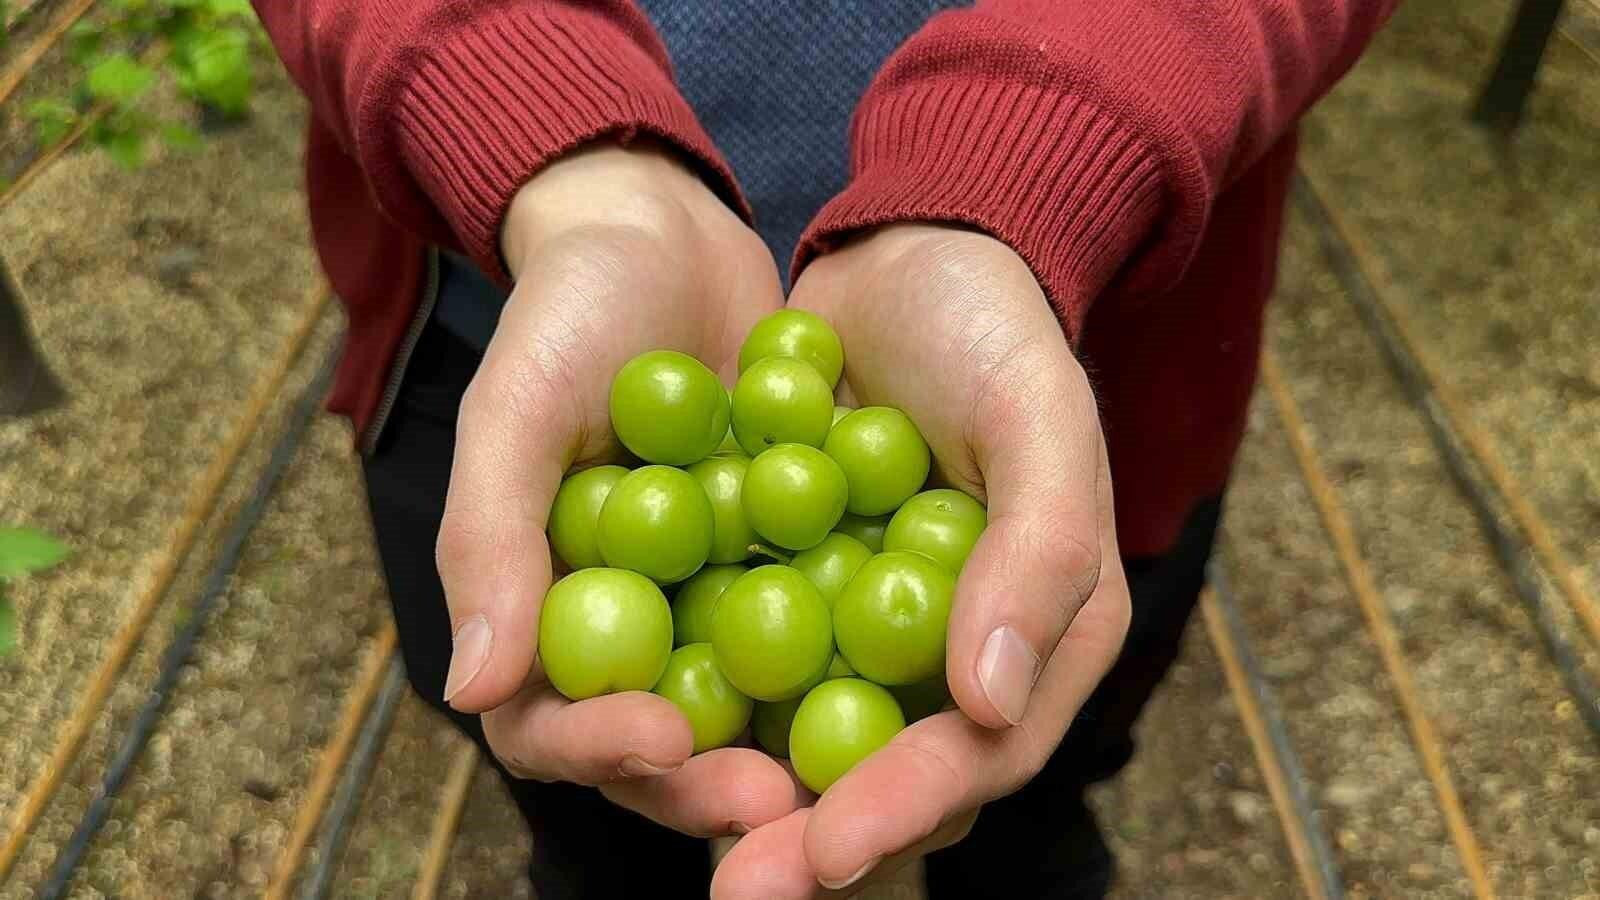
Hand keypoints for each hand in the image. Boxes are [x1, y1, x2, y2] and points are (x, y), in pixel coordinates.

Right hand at [436, 142, 800, 836]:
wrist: (662, 234)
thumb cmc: (566, 312)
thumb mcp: (516, 408)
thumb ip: (490, 539)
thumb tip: (474, 688)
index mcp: (543, 611)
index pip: (550, 722)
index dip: (599, 748)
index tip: (662, 739)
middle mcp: (629, 626)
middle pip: (659, 744)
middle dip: (714, 782)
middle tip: (784, 799)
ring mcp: (710, 601)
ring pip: (748, 707)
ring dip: (795, 744)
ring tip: (858, 766)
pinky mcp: (786, 565)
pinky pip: (820, 627)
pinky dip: (856, 654)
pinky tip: (919, 669)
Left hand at [712, 225, 1132, 896]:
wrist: (903, 253)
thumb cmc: (991, 327)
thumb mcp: (1039, 416)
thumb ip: (1038, 553)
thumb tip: (990, 706)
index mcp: (1040, 636)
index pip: (981, 754)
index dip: (906, 809)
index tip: (827, 847)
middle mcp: (954, 658)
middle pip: (885, 778)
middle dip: (809, 840)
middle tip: (735, 884)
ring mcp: (868, 632)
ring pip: (806, 742)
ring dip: (742, 790)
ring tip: (670, 810)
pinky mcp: (794, 593)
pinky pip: (747, 666)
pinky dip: (701, 698)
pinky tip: (634, 723)